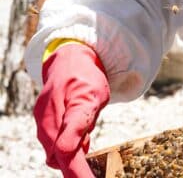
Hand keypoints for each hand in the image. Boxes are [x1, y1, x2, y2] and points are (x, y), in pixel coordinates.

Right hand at [34, 43, 109, 177]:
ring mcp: (43, 122)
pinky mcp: (41, 123)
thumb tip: (73, 150)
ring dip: (70, 153)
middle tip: (92, 163)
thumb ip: (83, 121)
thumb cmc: (86, 78)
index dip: (77, 171)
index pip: (68, 149)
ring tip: (85, 136)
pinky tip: (76, 135)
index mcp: (70, 109)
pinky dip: (65, 145)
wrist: (69, 62)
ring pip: (55, 152)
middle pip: (59, 157)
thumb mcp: (95, 96)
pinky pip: (52, 143)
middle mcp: (50, 120)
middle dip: (75, 167)